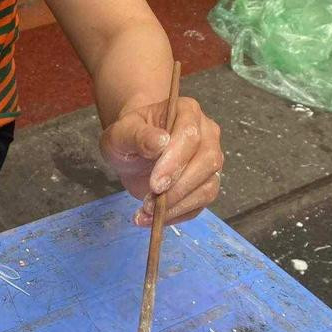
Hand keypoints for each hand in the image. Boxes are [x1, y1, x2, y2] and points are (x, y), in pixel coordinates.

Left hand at [100, 96, 222, 225]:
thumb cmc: (129, 136)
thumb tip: (160, 142)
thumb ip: (138, 135)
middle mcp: (207, 134)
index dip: (175, 162)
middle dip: (178, 187)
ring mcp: (210, 160)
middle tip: (150, 202)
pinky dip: (176, 216)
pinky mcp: (205, 184)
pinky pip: (199, 204)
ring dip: (177, 205)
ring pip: (208, 186)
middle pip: (207, 161)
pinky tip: (152, 219)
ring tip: (146, 212)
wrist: (133, 151)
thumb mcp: (121, 132)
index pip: (190, 135)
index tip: (155, 184)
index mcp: (187, 112)